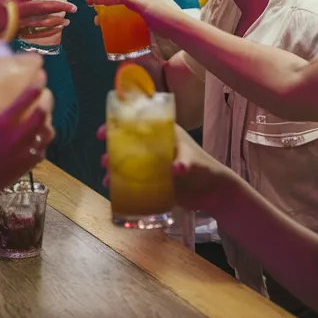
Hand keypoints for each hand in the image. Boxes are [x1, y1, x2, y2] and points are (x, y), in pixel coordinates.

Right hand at [0, 0, 76, 44]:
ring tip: (68, 20)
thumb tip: (33, 2)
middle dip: (61, 5)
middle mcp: (15, 5)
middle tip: (73, 7)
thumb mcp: (2, 1)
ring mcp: (16, 20)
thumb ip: (18, 2)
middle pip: (43, 4)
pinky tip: (57, 29)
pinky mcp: (15, 33)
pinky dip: (48, 31)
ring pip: (42, 19)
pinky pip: (36, 32)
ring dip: (57, 19)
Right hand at [0, 84, 55, 202]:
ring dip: (47, 121)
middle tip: (44, 94)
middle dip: (47, 100)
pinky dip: (41, 141)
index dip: (38, 83)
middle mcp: (16, 138)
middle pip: (44, 113)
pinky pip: (42, 150)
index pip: (28, 97)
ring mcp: (23, 154)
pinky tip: (34, 137)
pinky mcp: (26, 167)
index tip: (41, 75)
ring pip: (47, 133)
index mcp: (1, 124)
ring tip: (42, 115)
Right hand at [85, 0, 183, 36]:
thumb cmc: (162, 11)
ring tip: (98, 21)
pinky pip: (127, 16)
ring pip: (122, 6)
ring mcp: (144, 4)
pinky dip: (118, 20)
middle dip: (105, 1)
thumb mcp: (140, 2)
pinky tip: (110, 27)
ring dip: (110, 13)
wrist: (179, 30)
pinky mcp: (144, 17)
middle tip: (92, 6)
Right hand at [97, 124, 235, 213]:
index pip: (138, 124)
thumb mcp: (195, 163)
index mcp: (164, 135)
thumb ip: (186, 163)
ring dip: (115, 168)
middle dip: (112, 150)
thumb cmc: (206, 169)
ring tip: (107, 177)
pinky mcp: (154, 182)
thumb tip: (177, 168)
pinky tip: (114, 190)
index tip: (104, 132)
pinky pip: (134, 181)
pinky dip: (122, 185)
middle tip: (104, 159)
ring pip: (129, 163)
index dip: (119, 125)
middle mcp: (156, 148)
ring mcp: (154, 165)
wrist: (214, 193)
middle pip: (128, 144)